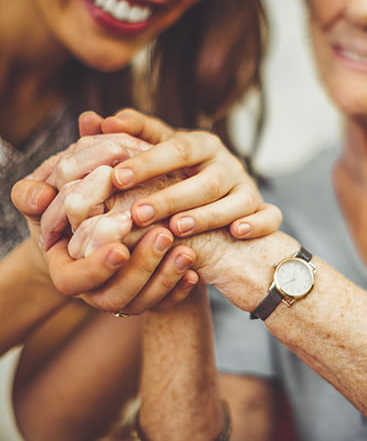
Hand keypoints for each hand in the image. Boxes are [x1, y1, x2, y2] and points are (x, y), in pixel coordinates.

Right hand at [11, 178, 197, 314]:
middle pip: (113, 297)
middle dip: (140, 269)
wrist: (104, 225)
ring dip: (165, 278)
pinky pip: (164, 305)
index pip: (73, 281)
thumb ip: (37, 195)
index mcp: (67, 270)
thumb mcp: (55, 198)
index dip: (95, 268)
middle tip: (163, 235)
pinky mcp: (149, 297)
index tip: (120, 247)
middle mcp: (94, 291)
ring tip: (186, 251)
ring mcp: (124, 297)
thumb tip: (39, 196)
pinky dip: (179, 291)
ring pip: (142, 304)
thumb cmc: (76, 207)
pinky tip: (195, 273)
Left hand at [79, 109, 282, 238]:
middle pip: (205, 179)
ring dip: (209, 213)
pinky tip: (238, 233)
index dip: (148, 162)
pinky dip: (259, 223)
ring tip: (178, 226)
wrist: (219, 198)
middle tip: (137, 213)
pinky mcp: (262, 209)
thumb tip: (89, 119)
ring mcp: (248, 187)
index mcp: (202, 145)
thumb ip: (128, 137)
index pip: (176, 148)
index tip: (115, 177)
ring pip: (237, 198)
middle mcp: (227, 164)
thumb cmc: (180, 173)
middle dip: (171, 196)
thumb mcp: (157, 153)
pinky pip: (270, 216)